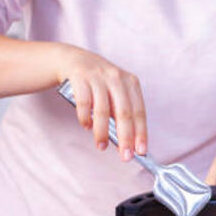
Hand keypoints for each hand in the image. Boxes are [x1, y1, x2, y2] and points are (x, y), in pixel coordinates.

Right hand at [57, 45, 146, 160]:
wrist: (74, 59)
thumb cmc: (100, 83)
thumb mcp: (116, 93)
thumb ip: (122, 114)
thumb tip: (128, 143)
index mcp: (131, 83)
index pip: (139, 112)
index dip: (141, 133)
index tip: (141, 151)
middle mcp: (117, 78)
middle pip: (124, 113)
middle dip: (125, 138)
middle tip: (125, 156)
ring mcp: (98, 76)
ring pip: (103, 110)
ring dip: (102, 132)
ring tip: (101, 146)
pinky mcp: (80, 77)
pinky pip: (83, 102)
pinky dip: (85, 117)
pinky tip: (86, 127)